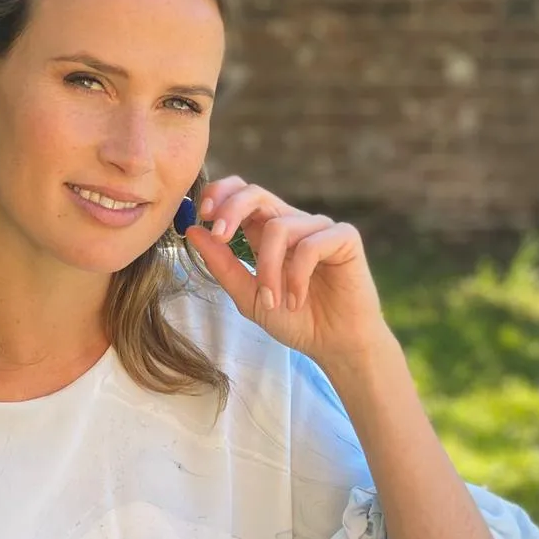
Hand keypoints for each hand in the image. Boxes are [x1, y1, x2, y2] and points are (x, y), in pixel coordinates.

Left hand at [185, 177, 389, 366]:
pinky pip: (310, 245)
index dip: (220, 194)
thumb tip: (194, 230)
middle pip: (256, 193)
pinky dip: (297, 277)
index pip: (241, 193)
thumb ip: (223, 265)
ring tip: (273, 301)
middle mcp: (292, 223)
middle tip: (218, 236)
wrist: (333, 345)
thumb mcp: (248, 296)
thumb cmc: (295, 320)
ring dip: (268, 269)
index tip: (202, 215)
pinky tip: (297, 300)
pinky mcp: (344, 237)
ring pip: (279, 228)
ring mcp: (318, 228)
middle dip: (232, 210)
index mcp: (266, 232)